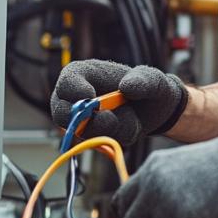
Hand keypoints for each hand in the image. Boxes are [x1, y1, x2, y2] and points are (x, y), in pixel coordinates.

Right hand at [50, 60, 189, 146]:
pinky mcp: (92, 137)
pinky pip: (101, 143)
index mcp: (83, 74)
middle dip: (87, 120)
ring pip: (84, 132)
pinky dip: (119, 136)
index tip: (90, 98)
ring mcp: (81, 120)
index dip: (74, 91)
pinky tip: (131, 125)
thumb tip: (126, 87)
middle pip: (62, 113)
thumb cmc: (149, 87)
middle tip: (110, 118)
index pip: (66, 82)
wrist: (156, 109)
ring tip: (132, 116)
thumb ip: (142, 80)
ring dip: (112, 128)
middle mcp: (76, 98)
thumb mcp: (152, 79)